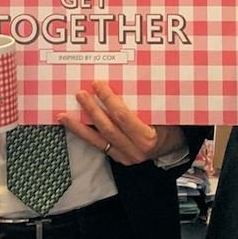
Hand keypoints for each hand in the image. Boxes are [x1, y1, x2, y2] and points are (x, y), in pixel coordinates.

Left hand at [58, 80, 186, 165]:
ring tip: (64, 115)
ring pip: (98, 140)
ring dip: (79, 127)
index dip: (108, 100)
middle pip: (107, 128)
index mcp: (147, 138)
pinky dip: (84, 135)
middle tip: (80, 94)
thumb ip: (145, 102)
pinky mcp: (118, 159)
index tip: (97, 84)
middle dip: (91, 110)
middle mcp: (134, 151)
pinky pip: (98, 146)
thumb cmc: (170, 124)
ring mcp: (125, 157)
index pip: (122, 116)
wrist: (173, 147)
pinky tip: (72, 126)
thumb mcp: (163, 112)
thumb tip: (125, 79)